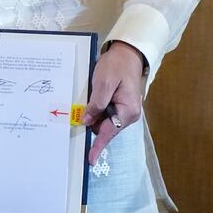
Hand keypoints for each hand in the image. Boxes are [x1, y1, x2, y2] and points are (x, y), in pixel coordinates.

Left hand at [83, 41, 145, 165]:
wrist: (128, 53)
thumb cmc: (117, 65)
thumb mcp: (104, 82)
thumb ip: (96, 103)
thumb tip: (86, 121)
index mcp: (127, 111)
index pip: (109, 132)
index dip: (98, 146)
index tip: (90, 159)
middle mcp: (129, 115)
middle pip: (105, 128)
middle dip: (92, 122)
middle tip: (84, 108)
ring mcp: (125, 111)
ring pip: (104, 122)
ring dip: (94, 114)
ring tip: (93, 94)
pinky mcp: (120, 107)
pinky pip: (105, 115)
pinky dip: (97, 110)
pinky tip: (95, 98)